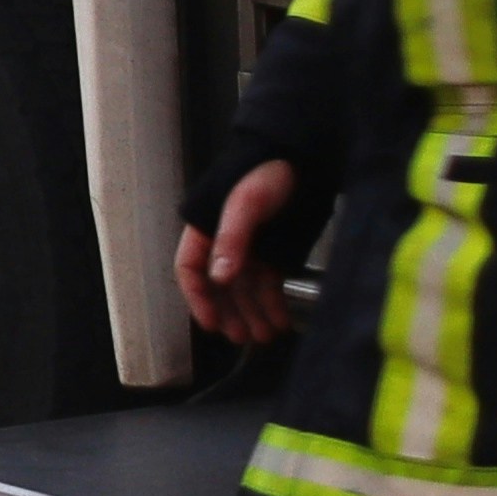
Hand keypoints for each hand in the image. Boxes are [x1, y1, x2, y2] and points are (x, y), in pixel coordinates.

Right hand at [176, 159, 303, 346]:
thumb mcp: (246, 203)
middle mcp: (225, 244)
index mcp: (206, 229)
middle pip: (219, 287)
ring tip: (264, 337)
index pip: (191, 269)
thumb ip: (231, 239)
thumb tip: (219, 278)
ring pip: (245, 290)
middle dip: (229, 313)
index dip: (198, 298)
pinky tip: (281, 321)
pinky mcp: (276, 254)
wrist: (306, 159)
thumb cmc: (267, 173)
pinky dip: (274, 305)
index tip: (212, 324)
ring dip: (252, 314)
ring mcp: (252, 250)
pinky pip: (270, 285)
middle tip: (241, 337)